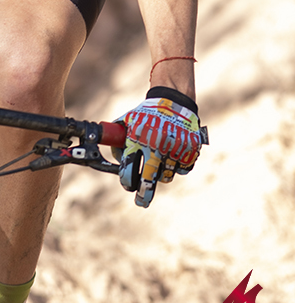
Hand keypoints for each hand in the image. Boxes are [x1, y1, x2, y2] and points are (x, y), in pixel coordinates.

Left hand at [112, 88, 204, 207]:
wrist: (174, 100)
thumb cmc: (147, 112)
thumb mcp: (129, 121)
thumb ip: (119, 139)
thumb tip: (113, 161)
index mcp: (138, 138)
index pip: (129, 169)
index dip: (127, 181)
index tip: (128, 185)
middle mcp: (156, 146)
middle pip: (148, 180)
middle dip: (143, 195)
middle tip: (141, 202)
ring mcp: (174, 149)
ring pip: (166, 176)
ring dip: (161, 175)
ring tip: (159, 164)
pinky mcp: (190, 150)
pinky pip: (182, 169)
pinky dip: (178, 166)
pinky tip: (174, 156)